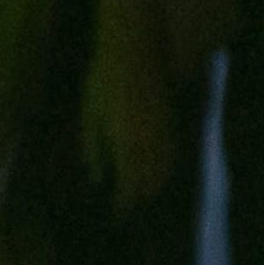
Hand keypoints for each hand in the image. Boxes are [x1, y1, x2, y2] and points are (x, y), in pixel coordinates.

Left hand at [80, 15, 185, 211]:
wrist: (135, 49)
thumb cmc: (103, 80)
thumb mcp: (90, 115)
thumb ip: (93, 149)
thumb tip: (98, 180)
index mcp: (127, 140)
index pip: (130, 184)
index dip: (124, 203)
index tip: (116, 214)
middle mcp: (150, 139)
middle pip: (150, 182)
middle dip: (139, 197)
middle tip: (125, 209)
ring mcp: (165, 130)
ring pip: (166, 170)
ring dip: (154, 185)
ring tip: (138, 194)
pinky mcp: (172, 120)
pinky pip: (173, 154)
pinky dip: (164, 168)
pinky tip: (154, 172)